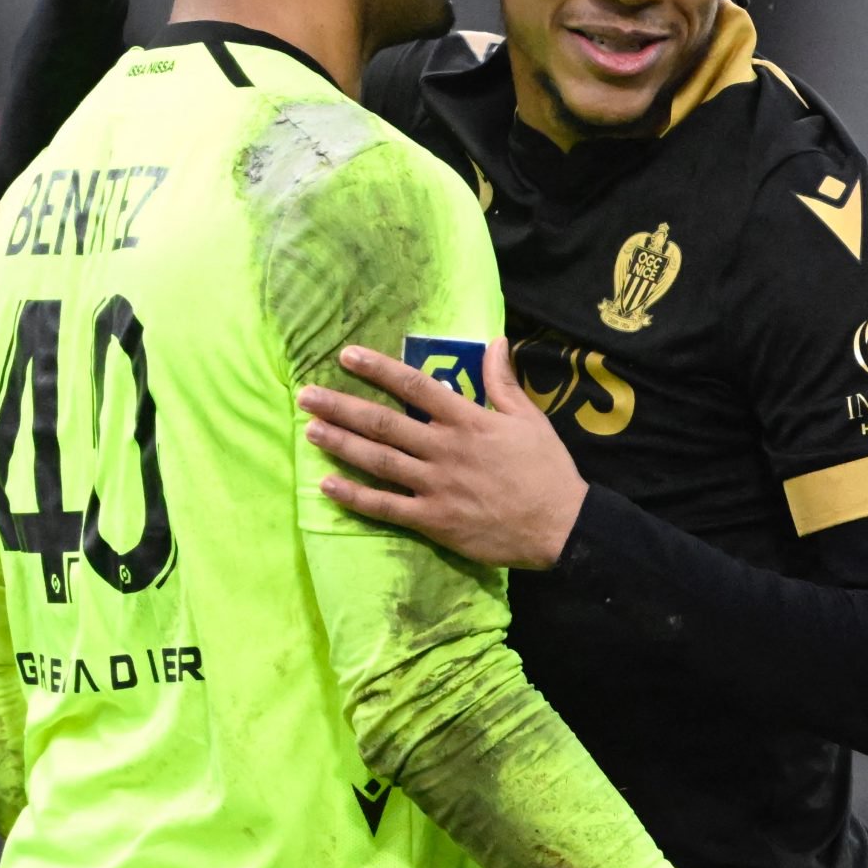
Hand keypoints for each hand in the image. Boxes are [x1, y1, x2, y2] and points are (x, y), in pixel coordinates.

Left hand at [298, 338, 589, 569]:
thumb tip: (494, 341)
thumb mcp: (529, 419)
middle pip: (384, 423)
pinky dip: (355, 497)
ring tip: (310, 431)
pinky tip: (327, 486)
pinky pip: (386, 507)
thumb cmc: (546, 470)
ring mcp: (436, 486)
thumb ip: (503, 381)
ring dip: (341, 445)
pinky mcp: (434, 520)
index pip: (415, 385)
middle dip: (342, 407)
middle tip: (306, 396)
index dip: (378, 369)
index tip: (346, 356)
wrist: (561, 526)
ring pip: (379, 461)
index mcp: (468, 420)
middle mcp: (445, 449)